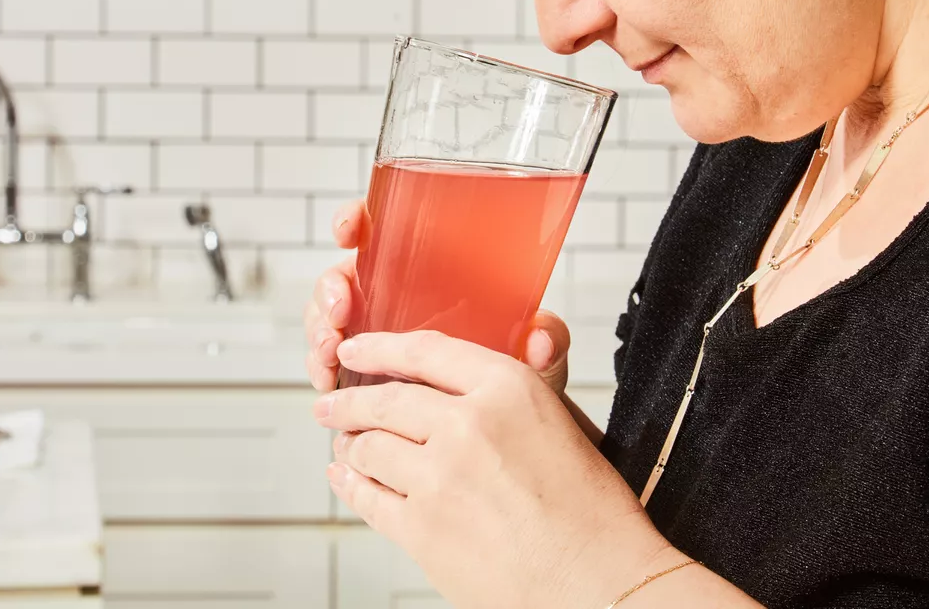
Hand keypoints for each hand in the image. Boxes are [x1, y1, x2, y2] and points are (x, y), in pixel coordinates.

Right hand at [302, 200, 574, 394]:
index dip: (357, 220)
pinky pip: (329, 358)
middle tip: (341, 312)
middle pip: (345, 275)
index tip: (349, 228)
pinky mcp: (362, 368)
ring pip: (328, 316)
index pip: (386, 231)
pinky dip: (321, 366)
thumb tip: (542, 335)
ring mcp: (375, 332)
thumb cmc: (516, 376)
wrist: (505, 430)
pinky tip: (329, 381)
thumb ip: (547, 343)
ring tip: (331, 355)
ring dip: (319, 330)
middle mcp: (396, 295)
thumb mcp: (535, 358)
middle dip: (330, 289)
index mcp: (431, 272)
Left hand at [315, 331, 676, 608]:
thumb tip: (471, 373)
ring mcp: (439, 478)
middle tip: (330, 403)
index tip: (357, 350)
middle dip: (348, 401)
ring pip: (369, 447)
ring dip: (350, 444)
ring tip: (345, 446)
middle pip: (386, 399)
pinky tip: (346, 478)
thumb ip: (513, 390)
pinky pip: (368, 497)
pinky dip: (350, 484)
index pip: (426, 350)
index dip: (380, 347)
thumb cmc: (590, 508)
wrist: (598, 581)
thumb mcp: (563, 423)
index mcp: (509, 388)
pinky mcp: (422, 529)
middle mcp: (468, 424)